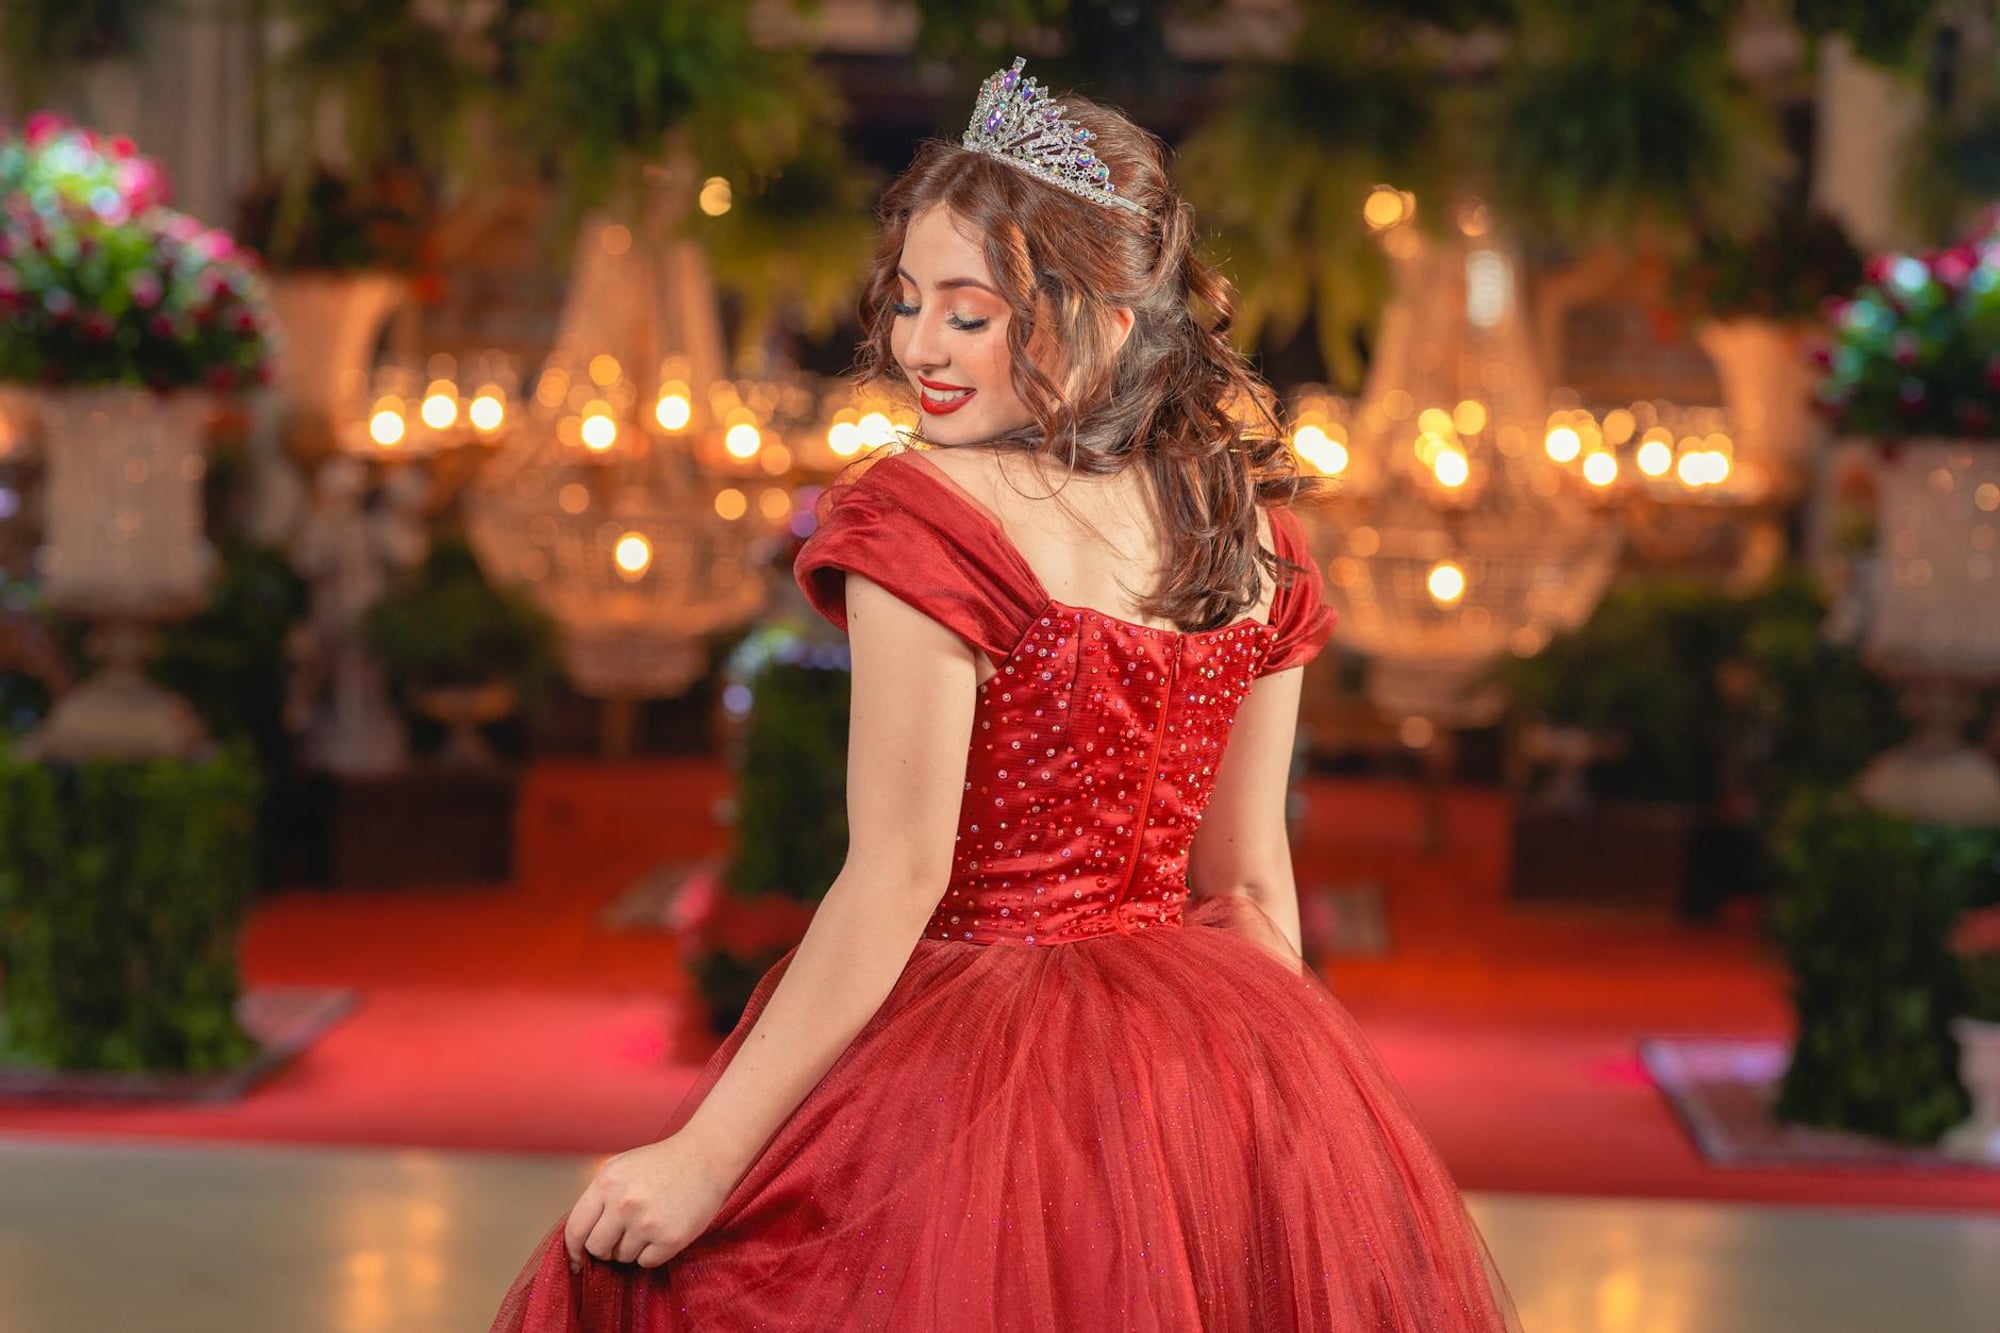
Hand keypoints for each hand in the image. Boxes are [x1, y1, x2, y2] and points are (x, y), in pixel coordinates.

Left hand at [563, 1134, 736, 1271]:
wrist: (706, 1157)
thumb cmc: (662, 1162)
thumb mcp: (620, 1167)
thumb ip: (598, 1197)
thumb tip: (580, 1234)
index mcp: (606, 1183)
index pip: (575, 1229)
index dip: (573, 1249)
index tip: (576, 1261)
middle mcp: (623, 1204)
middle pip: (597, 1249)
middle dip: (606, 1248)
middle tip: (622, 1236)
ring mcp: (647, 1222)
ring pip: (622, 1257)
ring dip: (632, 1248)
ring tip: (649, 1224)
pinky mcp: (670, 1238)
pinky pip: (646, 1262)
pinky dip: (652, 1252)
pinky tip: (663, 1231)